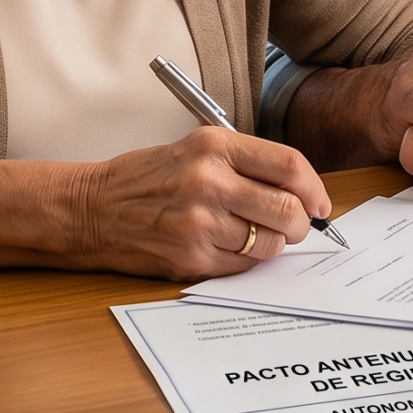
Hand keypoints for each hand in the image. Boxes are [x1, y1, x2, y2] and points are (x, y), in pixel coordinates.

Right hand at [77, 127, 329, 280]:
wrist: (92, 209)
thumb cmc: (147, 178)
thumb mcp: (196, 149)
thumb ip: (247, 164)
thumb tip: (301, 192)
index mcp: (214, 146)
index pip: (289, 166)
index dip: (315, 188)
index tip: (320, 203)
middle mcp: (208, 182)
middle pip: (288, 209)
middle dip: (302, 223)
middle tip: (297, 226)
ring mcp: (199, 223)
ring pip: (271, 243)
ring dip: (274, 244)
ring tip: (254, 235)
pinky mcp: (191, 258)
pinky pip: (244, 265)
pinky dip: (247, 260)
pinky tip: (227, 246)